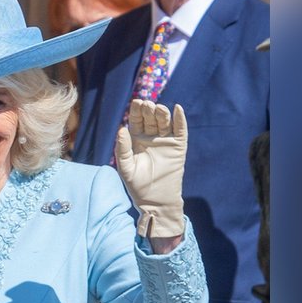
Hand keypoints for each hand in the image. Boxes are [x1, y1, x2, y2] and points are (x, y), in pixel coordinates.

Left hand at [115, 100, 187, 241]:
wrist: (155, 199)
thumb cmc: (137, 185)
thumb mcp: (126, 167)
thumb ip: (123, 148)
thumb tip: (121, 128)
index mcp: (136, 140)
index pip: (137, 121)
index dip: (136, 111)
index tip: (136, 102)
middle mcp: (151, 137)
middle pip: (151, 119)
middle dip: (149, 111)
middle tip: (147, 105)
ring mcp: (165, 141)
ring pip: (164, 122)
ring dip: (162, 114)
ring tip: (158, 108)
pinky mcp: (178, 146)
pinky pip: (180, 130)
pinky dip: (180, 120)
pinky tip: (177, 109)